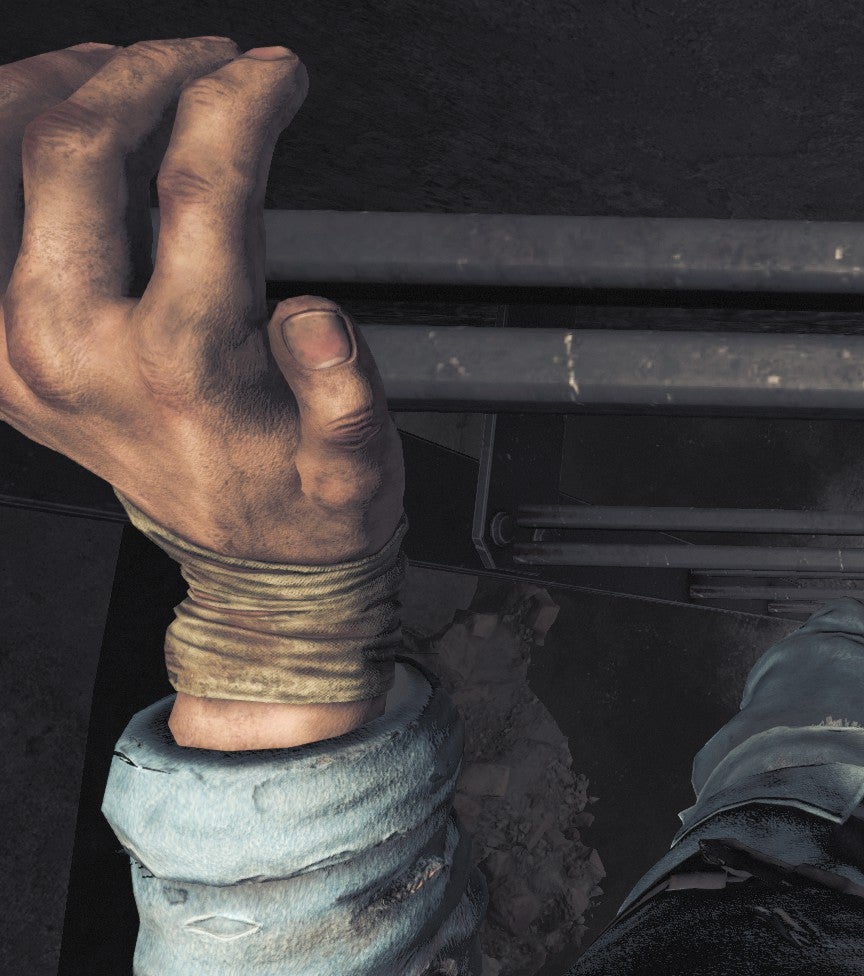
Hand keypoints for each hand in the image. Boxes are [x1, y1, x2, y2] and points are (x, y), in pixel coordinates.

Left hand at [0, 38, 403, 747]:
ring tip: (123, 69)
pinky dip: (11, 149)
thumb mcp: (359, 460)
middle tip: (202, 55)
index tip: (276, 72)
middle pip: (73, 154)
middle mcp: (76, 350)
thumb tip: (315, 320)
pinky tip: (61, 121)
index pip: (199, 187)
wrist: (249, 564)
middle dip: (143, 74)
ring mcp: (16, 350)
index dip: (241, 103)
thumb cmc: (305, 496)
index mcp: (179, 363)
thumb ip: (344, 391)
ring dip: (54, 92)